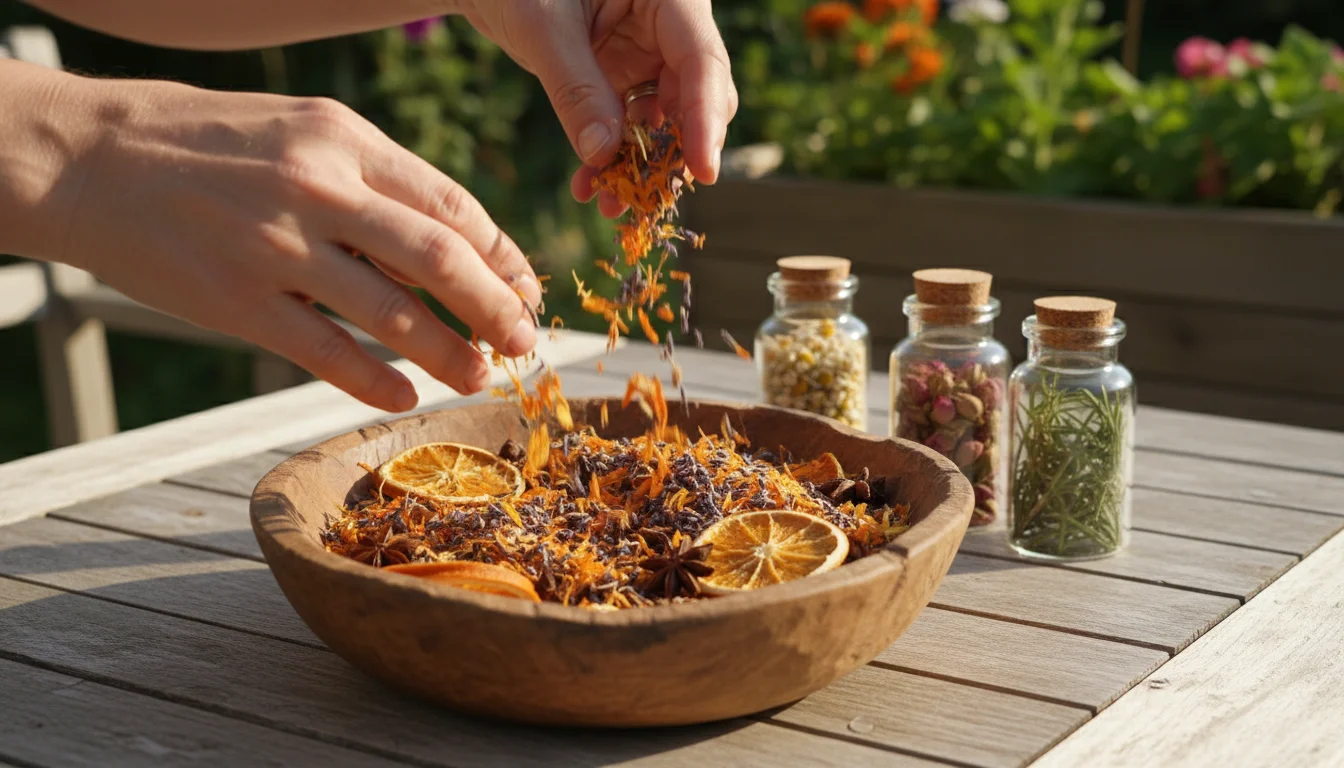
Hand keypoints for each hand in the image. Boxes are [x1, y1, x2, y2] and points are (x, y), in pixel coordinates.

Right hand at [54, 75, 541, 411]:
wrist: (89, 158)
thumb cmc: (207, 143)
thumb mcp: (302, 131)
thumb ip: (375, 183)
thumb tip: (450, 250)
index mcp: (343, 139)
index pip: (451, 206)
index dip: (502, 256)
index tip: (526, 290)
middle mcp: (317, 188)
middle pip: (438, 259)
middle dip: (495, 307)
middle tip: (525, 342)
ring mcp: (275, 248)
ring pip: (390, 313)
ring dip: (448, 352)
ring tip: (478, 375)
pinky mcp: (235, 301)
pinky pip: (324, 352)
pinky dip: (373, 379)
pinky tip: (402, 396)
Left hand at [457, 0, 737, 215]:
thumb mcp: (543, 28)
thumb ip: (576, 88)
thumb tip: (603, 156)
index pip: (702, 61)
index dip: (705, 119)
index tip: (703, 172)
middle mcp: (670, 27)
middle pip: (695, 97)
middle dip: (672, 152)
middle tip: (648, 196)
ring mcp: (647, 55)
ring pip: (664, 121)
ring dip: (640, 165)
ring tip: (610, 204)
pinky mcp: (623, 77)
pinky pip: (630, 126)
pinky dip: (613, 157)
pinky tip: (589, 185)